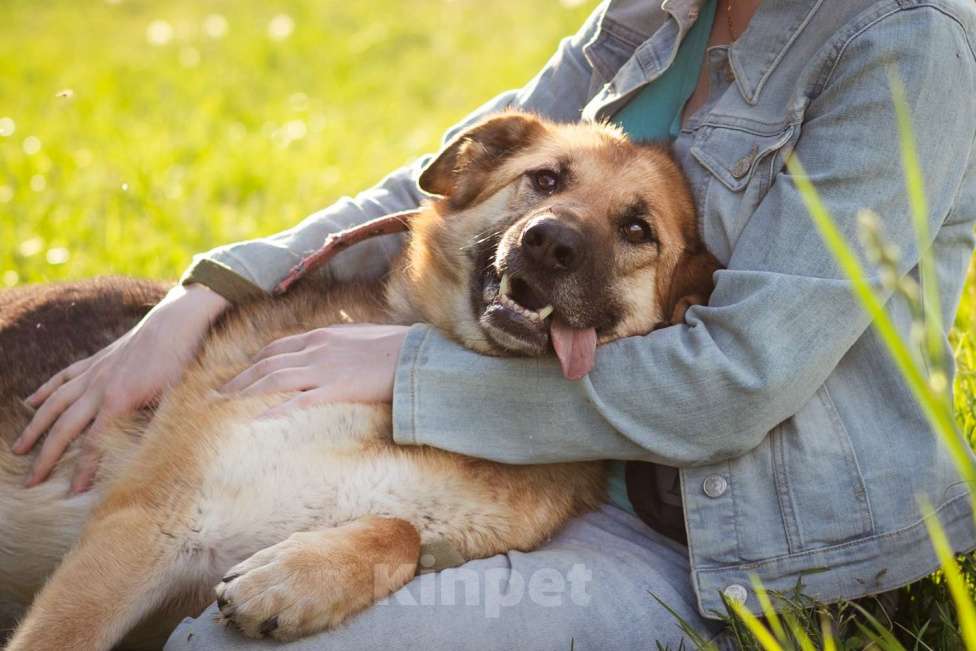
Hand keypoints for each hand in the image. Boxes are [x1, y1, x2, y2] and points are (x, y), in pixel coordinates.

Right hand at [14, 283, 229, 491]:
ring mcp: (95, 371)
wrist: (178, 320)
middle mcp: (99, 387)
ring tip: (17, 449)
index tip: (71, 492)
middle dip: (47, 456)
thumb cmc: (184, 360)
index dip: (83, 470)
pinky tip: (31, 401)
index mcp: (120, 400)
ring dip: (35, 427)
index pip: (94, 444)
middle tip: (30, 481)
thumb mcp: (178, 397)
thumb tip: (155, 455)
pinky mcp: (97, 359)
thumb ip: (160, 424)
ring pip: (56, 403)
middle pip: (65, 427)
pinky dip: (46, 390)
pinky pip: (64, 377)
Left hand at [220, 324, 409, 416]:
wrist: (416, 355)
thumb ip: (340, 344)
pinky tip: (258, 420)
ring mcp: (325, 369)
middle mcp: (317, 349)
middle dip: (241, 378)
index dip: (255, 362)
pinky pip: (299, 401)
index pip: (278, 347)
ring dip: (247, 392)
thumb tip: (332, 352)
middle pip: (268, 363)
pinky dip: (275, 410)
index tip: (242, 374)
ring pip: (275, 379)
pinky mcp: (337, 388)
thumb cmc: (396, 347)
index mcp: (322, 335)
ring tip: (227, 406)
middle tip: (219, 393)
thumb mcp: (361, 337)